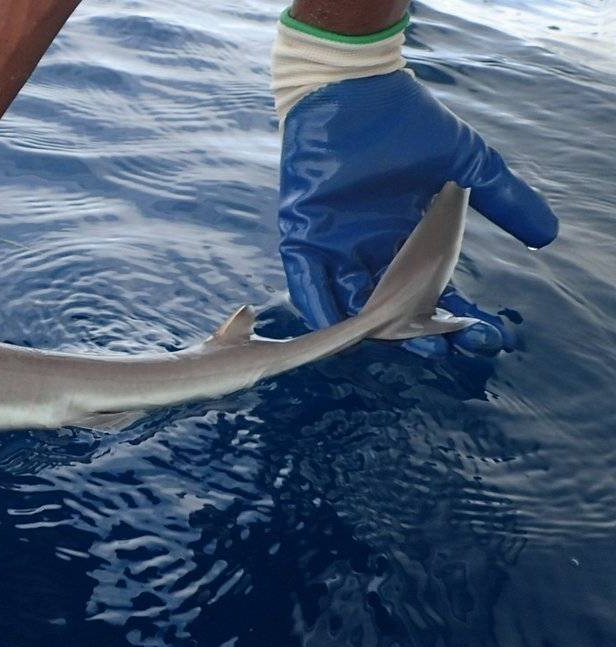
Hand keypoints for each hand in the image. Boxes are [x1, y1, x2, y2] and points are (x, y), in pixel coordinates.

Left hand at [279, 70, 557, 356]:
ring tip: (395, 344)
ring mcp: (335, 246)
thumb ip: (503, 200)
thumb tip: (546, 235)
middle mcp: (370, 250)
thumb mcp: (468, 166)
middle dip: (413, 331)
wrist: (357, 92)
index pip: (430, 291)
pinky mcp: (305, 234)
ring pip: (349, 301)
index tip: (480, 336)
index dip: (452, 316)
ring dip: (368, 327)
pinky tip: (338, 327)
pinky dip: (319, 305)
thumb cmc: (410, 124)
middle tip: (437, 349)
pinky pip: (307, 280)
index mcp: (406, 240)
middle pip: (390, 306)